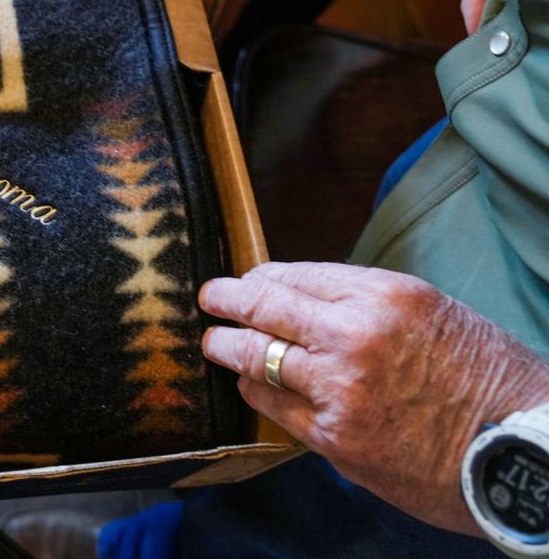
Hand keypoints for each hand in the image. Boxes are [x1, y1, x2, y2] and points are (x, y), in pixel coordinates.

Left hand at [199, 261, 548, 533]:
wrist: (518, 452)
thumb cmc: (485, 379)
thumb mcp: (431, 313)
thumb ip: (364, 303)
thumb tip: (300, 298)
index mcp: (384, 295)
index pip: (294, 275)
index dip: (258, 278)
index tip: (242, 281)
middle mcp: (354, 335)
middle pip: (262, 307)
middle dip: (226, 300)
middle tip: (209, 299)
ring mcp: (338, 388)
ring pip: (254, 356)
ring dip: (227, 347)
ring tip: (215, 343)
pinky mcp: (332, 436)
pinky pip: (271, 405)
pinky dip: (254, 391)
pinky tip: (250, 386)